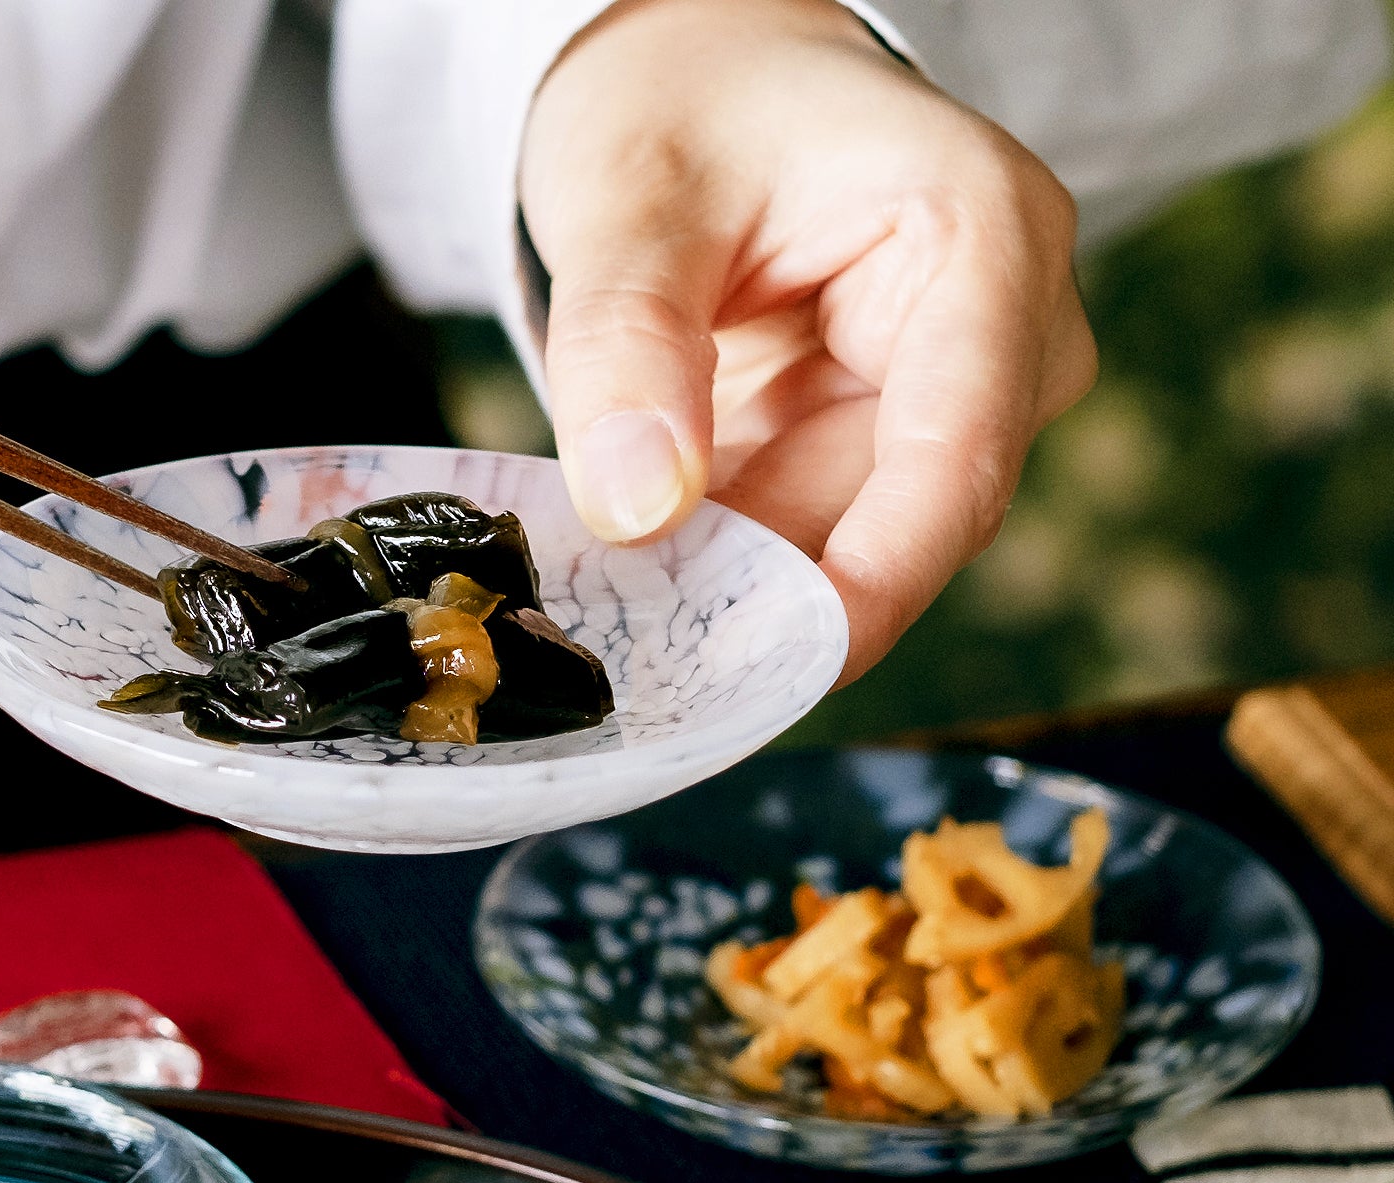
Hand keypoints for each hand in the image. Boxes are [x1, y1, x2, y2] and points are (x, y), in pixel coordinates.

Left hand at [520, 0, 1097, 679]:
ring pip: (840, 554)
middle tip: (640, 658)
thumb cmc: (689, 104)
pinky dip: (716, 573)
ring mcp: (942, 407)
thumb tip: (637, 513)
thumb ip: (625, 344)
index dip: (873, 584)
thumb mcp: (629, 196)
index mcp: (983, 242)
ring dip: (730, 593)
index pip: (956, 457)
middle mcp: (996, 340)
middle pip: (897, 529)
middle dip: (769, 602)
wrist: (699, 86)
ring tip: (616, 613)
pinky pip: (799, 547)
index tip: (776, 666)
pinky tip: (637, 586)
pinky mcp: (871, 456)